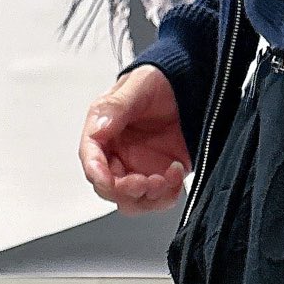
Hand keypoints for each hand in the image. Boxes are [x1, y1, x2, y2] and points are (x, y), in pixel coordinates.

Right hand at [79, 66, 190, 213]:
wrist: (192, 89)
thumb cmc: (160, 82)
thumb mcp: (139, 86)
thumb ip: (116, 108)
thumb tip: (98, 129)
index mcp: (104, 131)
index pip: (91, 158)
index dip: (97, 172)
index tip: (108, 180)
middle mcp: (118, 154)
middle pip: (108, 188)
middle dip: (125, 190)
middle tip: (145, 181)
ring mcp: (138, 168)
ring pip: (132, 200)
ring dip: (148, 197)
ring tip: (166, 178)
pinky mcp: (160, 177)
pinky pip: (158, 200)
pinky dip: (169, 194)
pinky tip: (178, 172)